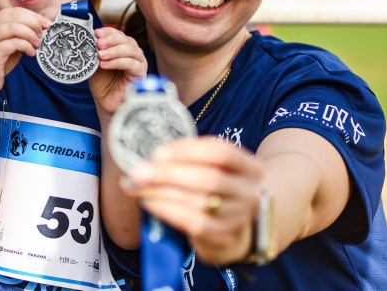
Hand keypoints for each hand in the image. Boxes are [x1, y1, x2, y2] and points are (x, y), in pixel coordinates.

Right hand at [0, 7, 50, 95]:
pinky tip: (31, 53)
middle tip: (42, 33)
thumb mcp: (10, 44)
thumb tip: (41, 25)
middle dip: (33, 23)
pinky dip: (26, 46)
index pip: (15, 11)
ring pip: (14, 27)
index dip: (33, 15)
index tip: (46, 23)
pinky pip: (14, 43)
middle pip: (15, 16)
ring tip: (37, 44)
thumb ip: (20, 34)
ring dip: (30, 34)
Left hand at [90, 27, 146, 124]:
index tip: (96, 33)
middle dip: (111, 40)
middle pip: (126, 40)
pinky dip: (118, 62)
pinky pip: (132, 64)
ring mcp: (139, 63)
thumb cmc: (102, 81)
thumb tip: (88, 37)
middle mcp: (133, 53)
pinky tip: (105, 65)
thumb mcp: (95, 62)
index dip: (108, 32)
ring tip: (100, 55)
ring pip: (131, 50)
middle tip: (98, 43)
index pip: (119, 34)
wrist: (105, 101)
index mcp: (123, 46)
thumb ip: (95, 51)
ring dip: (114, 51)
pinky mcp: (140, 74)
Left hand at [123, 138, 261, 264]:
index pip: (221, 152)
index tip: (158, 152)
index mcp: (250, 168)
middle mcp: (249, 192)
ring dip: (161, 192)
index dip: (188, 150)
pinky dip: (167, 210)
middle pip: (208, 179)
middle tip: (139, 171)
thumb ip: (188, 160)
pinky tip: (149, 202)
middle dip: (169, 173)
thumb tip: (149, 159)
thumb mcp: (213, 170)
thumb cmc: (214, 191)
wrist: (232, 229)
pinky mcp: (224, 236)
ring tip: (137, 186)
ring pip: (198, 202)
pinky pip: (193, 222)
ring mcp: (239, 217)